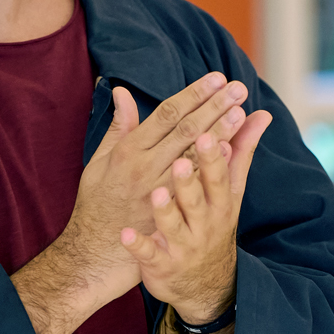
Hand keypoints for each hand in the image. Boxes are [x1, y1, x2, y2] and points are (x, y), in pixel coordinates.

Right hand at [13, 73, 253, 333]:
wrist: (92, 254)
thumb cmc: (97, 204)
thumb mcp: (100, 163)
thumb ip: (118, 128)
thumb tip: (122, 91)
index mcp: (128, 151)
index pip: (166, 114)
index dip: (192, 95)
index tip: (216, 79)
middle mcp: (143, 168)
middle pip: (184, 131)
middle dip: (213, 107)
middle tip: (238, 88)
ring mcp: (156, 193)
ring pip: (192, 156)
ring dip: (219, 133)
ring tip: (241, 113)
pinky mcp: (166, 216)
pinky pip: (194, 188)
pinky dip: (210, 170)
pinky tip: (229, 154)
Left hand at [120, 110, 271, 323]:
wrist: (204, 284)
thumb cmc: (214, 222)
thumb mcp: (231, 193)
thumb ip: (241, 152)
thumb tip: (262, 113)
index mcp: (218, 201)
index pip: (217, 175)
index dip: (213, 157)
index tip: (208, 135)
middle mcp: (203, 223)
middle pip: (197, 200)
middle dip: (191, 182)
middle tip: (182, 163)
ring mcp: (182, 245)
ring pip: (173, 227)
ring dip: (166, 212)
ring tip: (156, 194)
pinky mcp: (161, 263)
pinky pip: (148, 254)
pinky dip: (138, 245)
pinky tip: (126, 234)